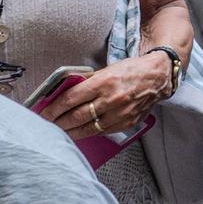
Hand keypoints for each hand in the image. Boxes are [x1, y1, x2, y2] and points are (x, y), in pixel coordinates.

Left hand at [38, 55, 168, 139]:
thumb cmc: (131, 71)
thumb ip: (87, 82)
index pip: (71, 98)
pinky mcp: (126, 124)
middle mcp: (111, 99)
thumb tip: (65, 92)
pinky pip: (102, 132)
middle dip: (59, 122)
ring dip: (71, 132)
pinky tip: (79, 133)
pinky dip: (88, 133)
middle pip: (77, 116)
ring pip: (88, 128)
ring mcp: (119, 114)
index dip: (55, 108)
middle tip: (47, 125)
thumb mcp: (106, 70)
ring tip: (59, 132)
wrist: (157, 77)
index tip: (45, 112)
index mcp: (104, 82)